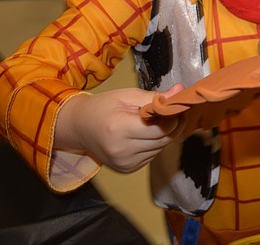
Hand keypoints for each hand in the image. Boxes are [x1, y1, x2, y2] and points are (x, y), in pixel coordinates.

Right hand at [55, 84, 183, 172]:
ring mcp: (124, 163)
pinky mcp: (127, 168)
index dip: (174, 116)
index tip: (176, 106)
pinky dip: (155, 143)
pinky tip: (146, 134)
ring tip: (157, 121)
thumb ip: (155, 96)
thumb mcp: (128, 95)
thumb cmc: (103, 107)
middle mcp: (122, 150)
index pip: (162, 128)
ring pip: (161, 148)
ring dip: (165, 134)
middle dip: (174, 124)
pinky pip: (153, 155)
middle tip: (174, 111)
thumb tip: (180, 91)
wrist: (79, 127)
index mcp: (120, 129)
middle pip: (164, 139)